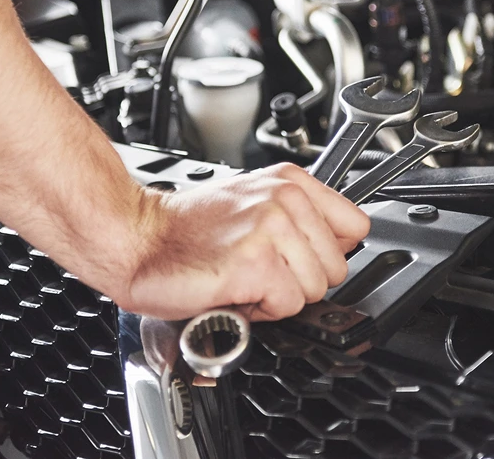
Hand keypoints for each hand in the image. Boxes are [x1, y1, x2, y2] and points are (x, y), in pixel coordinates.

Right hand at [117, 164, 370, 321]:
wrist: (138, 239)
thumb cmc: (188, 229)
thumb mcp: (254, 204)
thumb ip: (300, 217)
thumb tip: (340, 244)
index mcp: (290, 181)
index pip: (355, 225)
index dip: (328, 252)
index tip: (299, 257)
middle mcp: (285, 198)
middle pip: (338, 267)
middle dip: (300, 280)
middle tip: (260, 268)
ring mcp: (271, 228)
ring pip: (315, 290)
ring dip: (279, 296)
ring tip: (245, 277)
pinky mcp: (256, 262)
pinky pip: (288, 306)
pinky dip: (260, 311)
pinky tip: (235, 290)